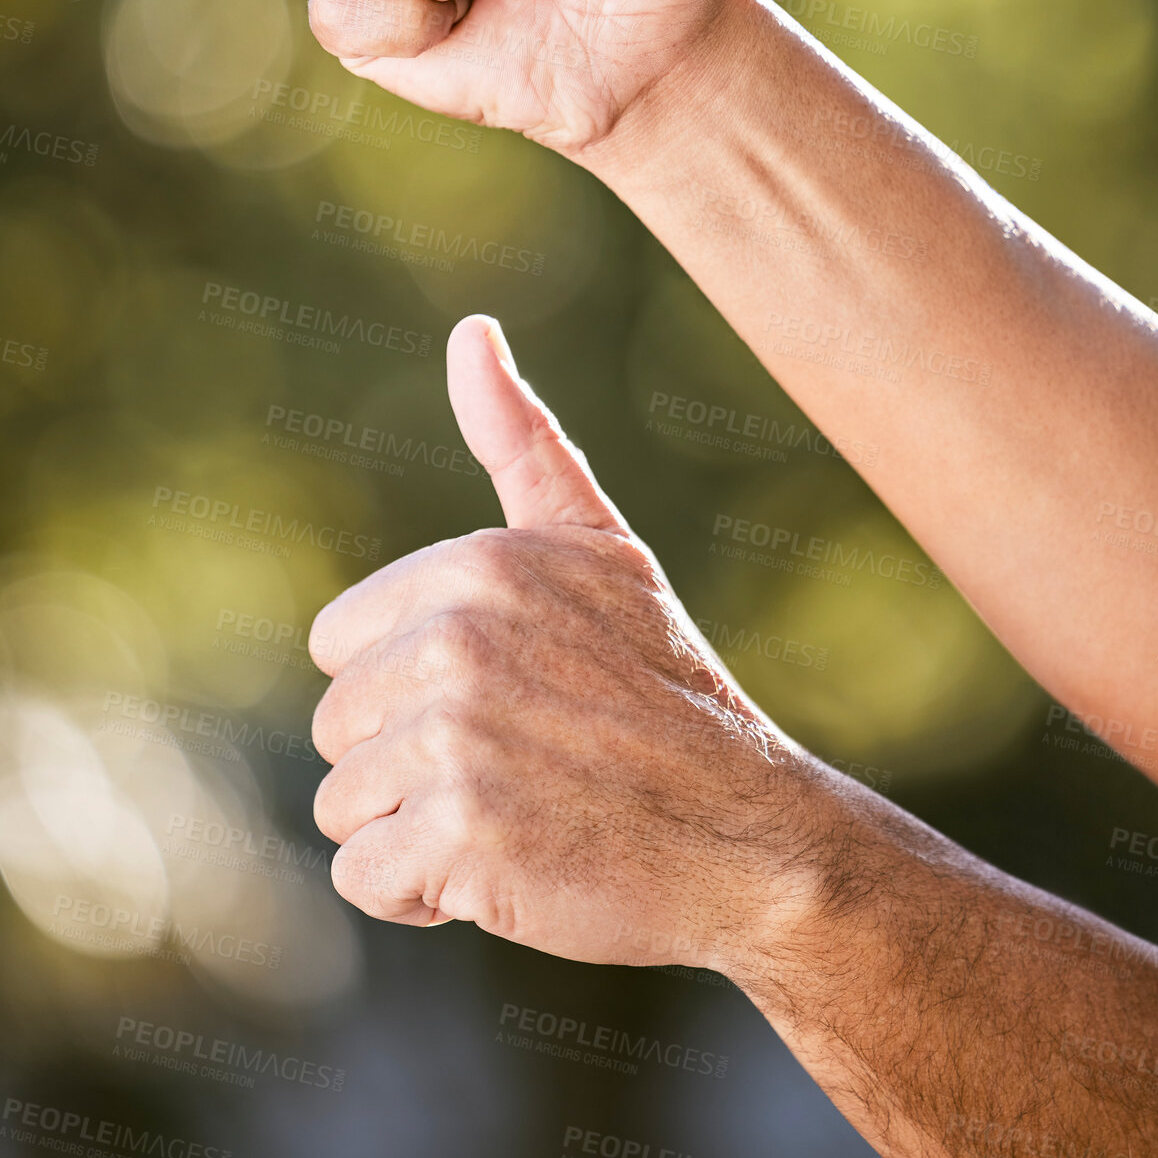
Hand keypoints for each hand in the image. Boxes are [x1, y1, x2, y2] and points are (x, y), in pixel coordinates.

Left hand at [309, 315, 820, 968]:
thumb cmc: (664, 690)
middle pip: (338, 728)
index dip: (410, 688)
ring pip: (344, 806)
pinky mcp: (461, 838)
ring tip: (518, 813)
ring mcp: (456, 740)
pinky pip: (367, 877)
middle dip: (411, 762)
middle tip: (521, 765)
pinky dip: (424, 895)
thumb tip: (469, 331)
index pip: (340, 647)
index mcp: (473, 567)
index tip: (505, 700)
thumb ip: (520, 442)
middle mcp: (454, 642)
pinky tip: (507, 868)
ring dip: (416, 830)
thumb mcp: (598, 547)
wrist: (750, 833)